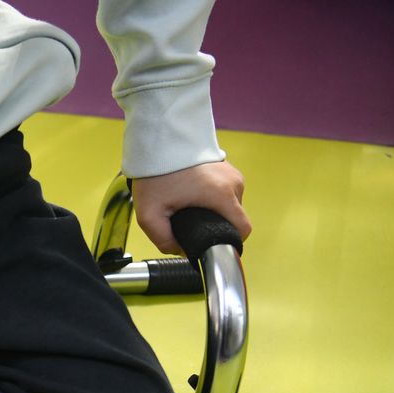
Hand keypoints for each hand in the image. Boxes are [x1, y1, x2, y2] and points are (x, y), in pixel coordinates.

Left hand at [131, 161, 251, 254]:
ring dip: (212, 210)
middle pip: (234, 218)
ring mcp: (231, 173)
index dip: (230, 242)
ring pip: (228, 205)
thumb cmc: (155, 174)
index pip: (243, 229)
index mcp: (222, 195)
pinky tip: (191, 194)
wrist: (158, 141)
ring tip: (187, 205)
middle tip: (189, 222)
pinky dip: (210, 197)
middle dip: (215, 226)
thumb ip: (164, 241)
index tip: (212, 244)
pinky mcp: (225, 167)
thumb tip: (180, 251)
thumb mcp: (150, 215)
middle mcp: (233, 183)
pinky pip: (223, 191)